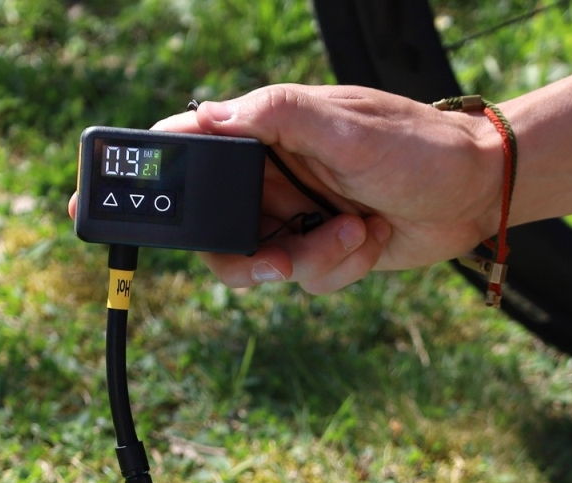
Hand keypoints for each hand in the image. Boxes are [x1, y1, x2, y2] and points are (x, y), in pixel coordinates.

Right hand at [67, 85, 505, 293]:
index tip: (95, 202)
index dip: (141, 177)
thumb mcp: (347, 126)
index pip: (186, 149)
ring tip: (350, 234)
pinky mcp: (318, 249)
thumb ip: (277, 117)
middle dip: (245, 253)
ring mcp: (292, 214)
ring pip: (254, 264)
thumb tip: (208, 114)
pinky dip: (335, 267)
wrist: (476, 194)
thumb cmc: (418, 147)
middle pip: (211, 228)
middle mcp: (269, 174)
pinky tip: (368, 237)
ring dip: (303, 262)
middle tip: (279, 258)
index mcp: (263, 131)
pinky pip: (300, 279)